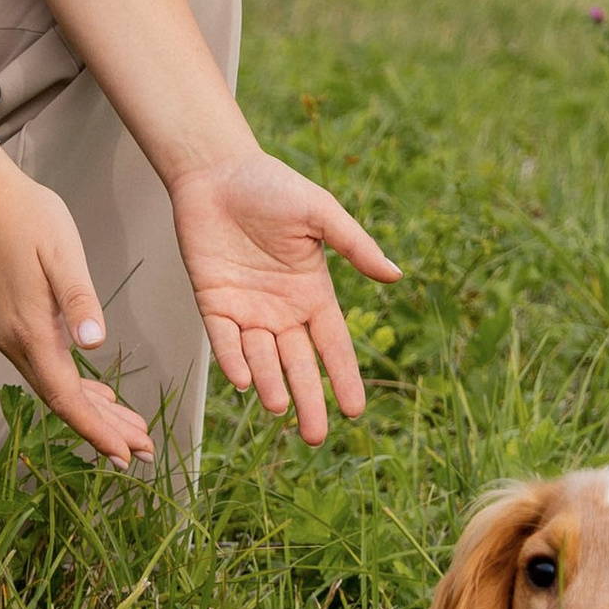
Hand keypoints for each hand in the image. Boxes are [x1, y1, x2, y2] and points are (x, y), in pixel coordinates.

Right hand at [0, 140, 157, 470]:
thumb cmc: (26, 215)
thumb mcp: (62, 252)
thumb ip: (78, 300)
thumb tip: (96, 345)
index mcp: (30, 329)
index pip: (65, 396)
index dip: (96, 429)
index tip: (126, 454)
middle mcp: (13, 340)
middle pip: (60, 400)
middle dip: (101, 429)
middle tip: (143, 451)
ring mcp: (7, 333)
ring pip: (53, 386)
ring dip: (91, 410)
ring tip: (129, 429)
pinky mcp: (8, 321)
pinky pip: (44, 368)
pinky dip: (72, 386)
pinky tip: (95, 391)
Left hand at [167, 151, 398, 442]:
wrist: (217, 171)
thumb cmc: (272, 187)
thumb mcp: (319, 212)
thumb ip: (353, 244)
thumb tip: (395, 274)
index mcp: (312, 292)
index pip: (333, 345)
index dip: (343, 377)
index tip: (355, 411)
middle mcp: (281, 310)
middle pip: (298, 364)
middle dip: (308, 400)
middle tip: (315, 438)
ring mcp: (246, 309)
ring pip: (261, 358)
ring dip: (270, 384)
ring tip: (279, 408)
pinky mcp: (212, 302)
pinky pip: (224, 339)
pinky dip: (233, 360)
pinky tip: (242, 381)